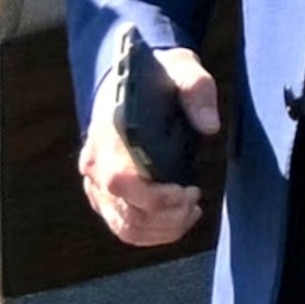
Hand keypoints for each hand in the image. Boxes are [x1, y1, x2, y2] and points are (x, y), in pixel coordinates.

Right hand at [77, 43, 222, 246]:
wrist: (129, 82)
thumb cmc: (157, 77)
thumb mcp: (182, 69)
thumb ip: (197, 91)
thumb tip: (210, 126)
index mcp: (108, 134)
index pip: (120, 180)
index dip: (155, 198)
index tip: (188, 191)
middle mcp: (94, 163)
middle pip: (126, 212)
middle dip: (168, 217)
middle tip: (195, 200)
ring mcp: (95, 183)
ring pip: (125, 227)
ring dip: (164, 229)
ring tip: (191, 210)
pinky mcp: (103, 196)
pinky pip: (124, 228)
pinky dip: (154, 233)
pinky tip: (178, 218)